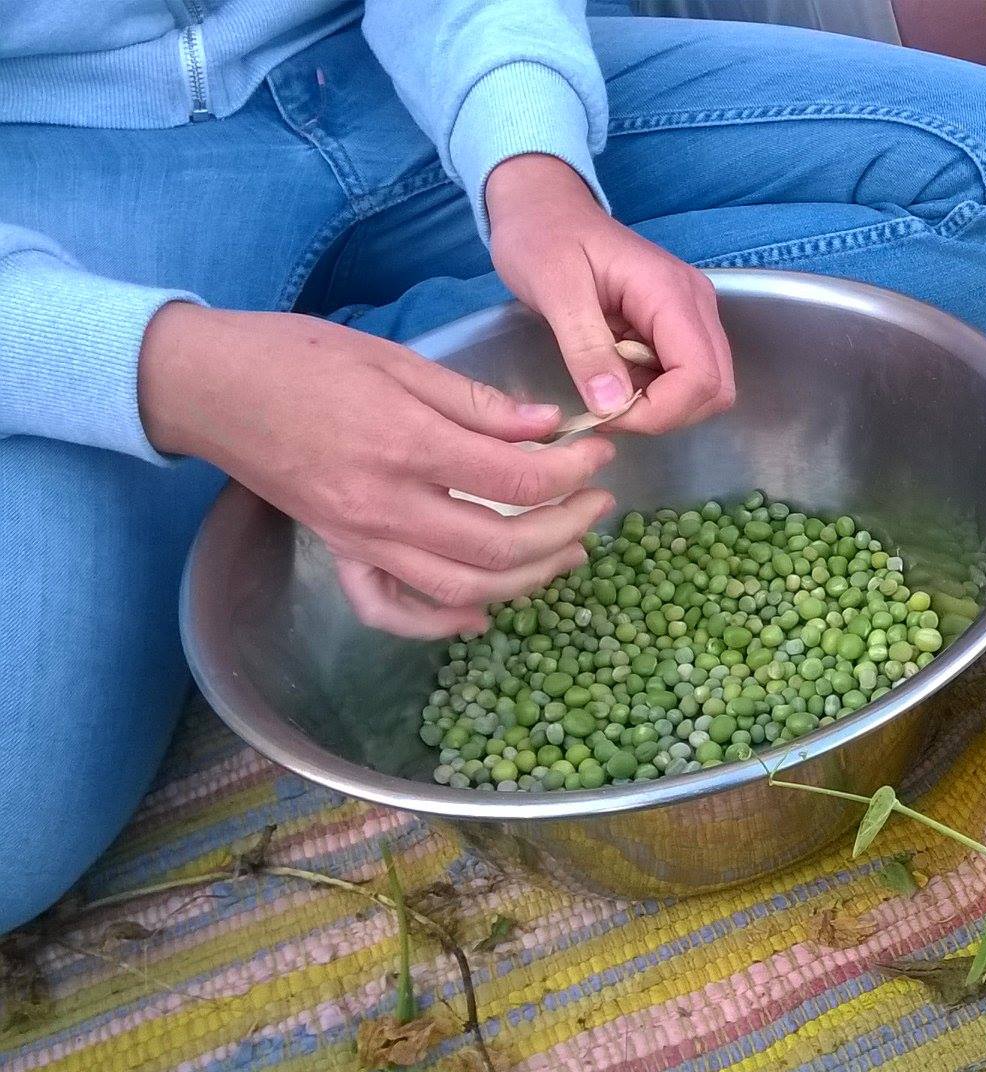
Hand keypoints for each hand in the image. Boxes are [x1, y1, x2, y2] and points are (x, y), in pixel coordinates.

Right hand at [140, 304, 615, 636]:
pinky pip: (390, 608)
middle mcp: (385, 505)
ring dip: (526, 580)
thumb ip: (476, 402)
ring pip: (460, 589)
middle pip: (499, 547)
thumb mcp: (398, 359)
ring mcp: (360, 538)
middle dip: (565, 530)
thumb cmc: (299, 357)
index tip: (600, 453)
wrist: (207, 386)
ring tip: (569, 552)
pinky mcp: (339, 552)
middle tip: (598, 504)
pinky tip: (482, 615)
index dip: (572, 472)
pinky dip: (439, 623)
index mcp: (405, 443)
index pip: (515, 479)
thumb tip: (548, 427)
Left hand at [485, 153, 734, 430]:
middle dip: (664, 415)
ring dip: (659, 406)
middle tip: (607, 410)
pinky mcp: (678, 325)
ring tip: (606, 388)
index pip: (700, 377)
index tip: (606, 414)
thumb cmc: (543, 237)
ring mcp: (691, 315)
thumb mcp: (553, 289)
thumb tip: (612, 406)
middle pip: (715, 389)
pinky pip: (683, 377)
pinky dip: (653, 393)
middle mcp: (696, 304)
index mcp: (670, 292)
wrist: (543, 207)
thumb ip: (585, 346)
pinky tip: (614, 375)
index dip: (660, 412)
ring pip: (705, 388)